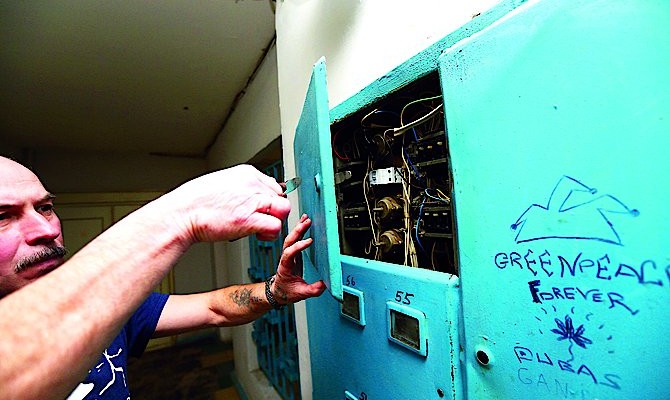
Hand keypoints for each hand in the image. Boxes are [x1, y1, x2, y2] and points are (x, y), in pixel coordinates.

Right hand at [161, 164, 290, 243]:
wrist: (180, 213)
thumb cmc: (194, 202)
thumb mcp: (221, 182)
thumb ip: (239, 187)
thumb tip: (249, 197)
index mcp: (246, 173)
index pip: (273, 185)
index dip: (269, 201)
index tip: (261, 210)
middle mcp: (252, 184)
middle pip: (280, 198)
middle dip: (272, 212)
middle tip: (258, 220)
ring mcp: (251, 201)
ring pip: (283, 210)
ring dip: (275, 221)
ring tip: (259, 228)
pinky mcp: (248, 220)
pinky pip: (275, 226)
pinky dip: (270, 234)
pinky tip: (258, 235)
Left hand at [272, 214, 326, 303]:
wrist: (278, 291)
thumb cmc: (286, 291)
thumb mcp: (300, 294)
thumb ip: (313, 290)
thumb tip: (324, 285)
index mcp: (285, 267)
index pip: (289, 253)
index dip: (298, 246)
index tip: (309, 241)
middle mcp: (285, 258)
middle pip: (289, 241)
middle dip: (298, 231)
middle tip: (307, 222)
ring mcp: (288, 254)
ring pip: (291, 238)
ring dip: (298, 228)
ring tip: (306, 219)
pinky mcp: (292, 253)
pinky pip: (295, 239)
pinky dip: (299, 230)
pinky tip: (304, 223)